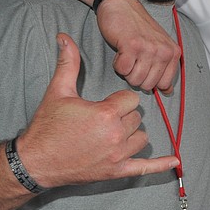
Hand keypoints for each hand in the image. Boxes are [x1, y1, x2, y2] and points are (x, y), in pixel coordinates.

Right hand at [18, 33, 179, 187]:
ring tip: (112, 133)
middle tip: (101, 120)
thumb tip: (65, 37)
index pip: (131, 99)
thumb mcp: (58, 92)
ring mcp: (118, 155)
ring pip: (142, 138)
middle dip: (123, 116)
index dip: (118, 100)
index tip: (104, 104)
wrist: (35, 161)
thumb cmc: (47, 127)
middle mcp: (116, 135)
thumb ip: (68, 63)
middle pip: (137, 118)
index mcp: (106, 114)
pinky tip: (175, 160)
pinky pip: (144, 168)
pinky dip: (160, 165)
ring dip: (132, 134)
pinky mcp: (116, 171)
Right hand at [96, 0, 180, 92]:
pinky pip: (122, 70)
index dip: (150, 80)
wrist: (121, 4)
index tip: (144, 68)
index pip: (164, 84)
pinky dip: (118, 64)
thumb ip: (166, 67)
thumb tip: (168, 92)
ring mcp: (149, 49)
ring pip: (134, 80)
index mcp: (174, 53)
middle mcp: (164, 51)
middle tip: (134, 59)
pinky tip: (121, 51)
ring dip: (126, 70)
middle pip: (148, 85)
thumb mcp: (160, 45)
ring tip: (128, 54)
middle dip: (136, 76)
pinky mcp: (131, 46)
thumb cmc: (138, 27)